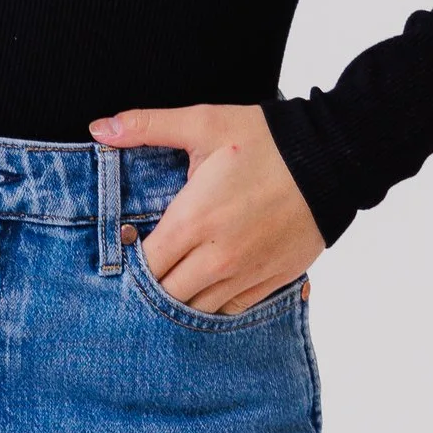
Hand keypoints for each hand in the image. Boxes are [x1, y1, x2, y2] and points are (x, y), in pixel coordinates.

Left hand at [87, 99, 323, 312]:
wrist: (333, 158)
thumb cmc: (266, 140)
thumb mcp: (204, 123)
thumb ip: (147, 126)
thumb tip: (99, 128)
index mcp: (193, 221)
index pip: (144, 264)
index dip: (131, 259)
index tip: (132, 243)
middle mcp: (217, 257)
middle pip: (165, 295)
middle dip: (152, 282)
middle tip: (153, 262)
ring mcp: (246, 273)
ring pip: (196, 308)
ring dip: (182, 296)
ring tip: (178, 274)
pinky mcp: (271, 281)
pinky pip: (230, 310)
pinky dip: (214, 302)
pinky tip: (209, 282)